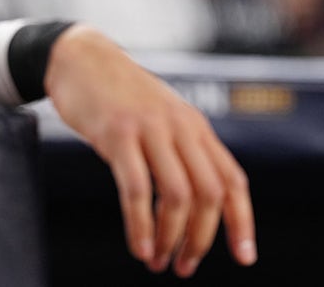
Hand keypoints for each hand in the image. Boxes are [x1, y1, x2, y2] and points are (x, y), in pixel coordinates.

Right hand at [44, 24, 256, 276]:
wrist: (80, 58)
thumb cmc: (119, 96)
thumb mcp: (161, 117)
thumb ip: (181, 150)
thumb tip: (195, 202)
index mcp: (195, 127)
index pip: (233, 180)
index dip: (242, 221)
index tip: (244, 257)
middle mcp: (180, 127)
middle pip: (209, 193)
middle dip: (200, 239)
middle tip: (183, 267)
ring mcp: (150, 129)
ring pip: (176, 195)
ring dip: (171, 238)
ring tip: (157, 261)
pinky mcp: (117, 133)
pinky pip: (136, 189)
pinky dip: (141, 225)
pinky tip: (139, 246)